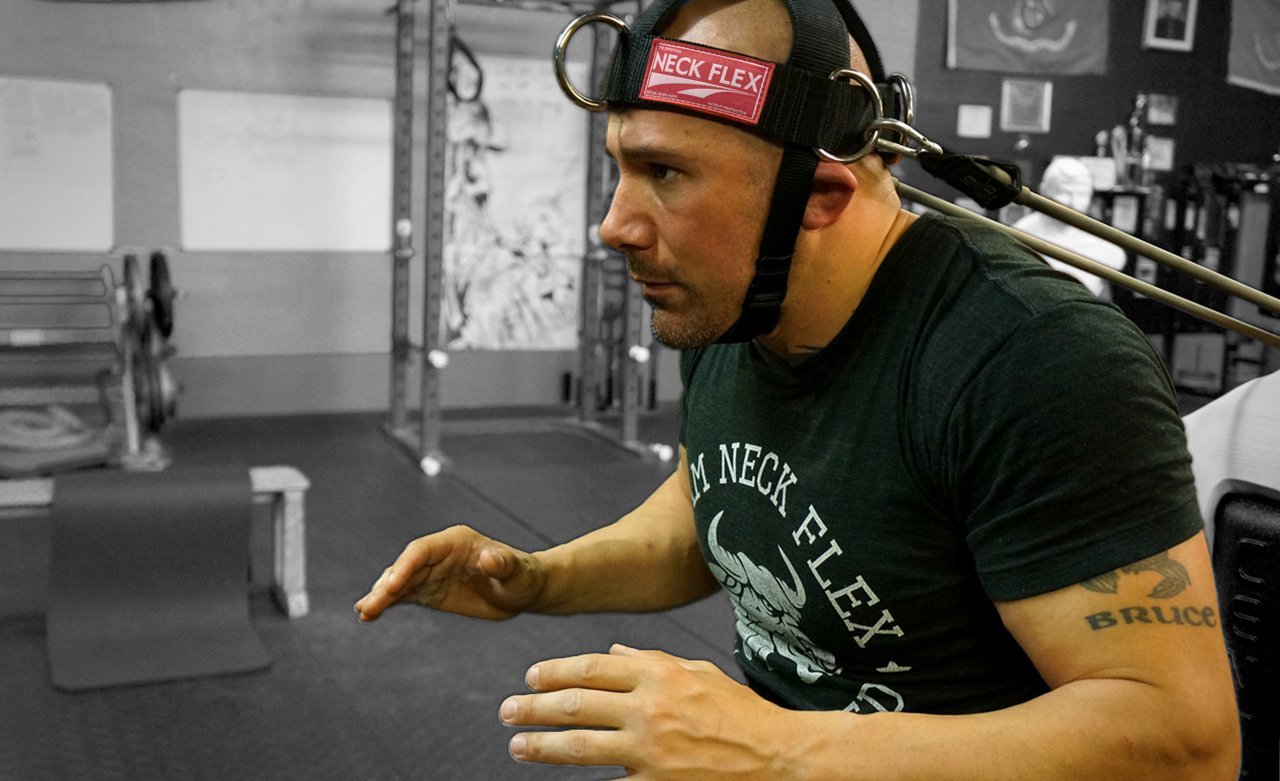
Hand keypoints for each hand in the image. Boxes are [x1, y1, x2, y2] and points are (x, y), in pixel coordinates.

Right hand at [354, 525, 544, 621]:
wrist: (522, 590)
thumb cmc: (522, 577)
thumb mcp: (517, 573)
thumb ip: (503, 564)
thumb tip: (489, 559)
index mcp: (455, 541)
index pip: (422, 550)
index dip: (406, 566)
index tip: (393, 586)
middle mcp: (438, 554)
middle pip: (404, 566)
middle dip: (386, 586)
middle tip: (369, 607)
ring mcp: (431, 572)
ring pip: (399, 581)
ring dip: (381, 596)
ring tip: (365, 613)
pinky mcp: (429, 590)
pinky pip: (403, 595)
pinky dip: (386, 603)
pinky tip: (369, 614)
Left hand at [499, 644, 798, 779]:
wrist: (780, 757)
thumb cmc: (743, 713)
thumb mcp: (699, 673)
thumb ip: (653, 662)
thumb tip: (612, 656)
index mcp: (659, 675)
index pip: (591, 669)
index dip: (555, 672)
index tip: (530, 676)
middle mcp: (649, 709)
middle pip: (575, 704)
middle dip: (534, 708)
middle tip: (508, 711)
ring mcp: (650, 751)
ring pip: (580, 745)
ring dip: (542, 745)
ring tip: (518, 746)